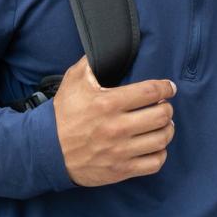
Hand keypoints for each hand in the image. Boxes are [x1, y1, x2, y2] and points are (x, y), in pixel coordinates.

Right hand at [52, 56, 175, 186]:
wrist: (46, 151)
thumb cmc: (62, 115)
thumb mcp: (73, 81)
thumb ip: (91, 62)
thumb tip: (107, 47)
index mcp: (108, 103)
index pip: (151, 92)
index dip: (166, 88)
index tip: (169, 87)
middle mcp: (117, 127)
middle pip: (161, 115)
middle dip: (167, 108)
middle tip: (163, 106)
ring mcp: (120, 151)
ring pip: (161, 139)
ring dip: (167, 130)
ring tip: (162, 125)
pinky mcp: (120, 170)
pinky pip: (154, 163)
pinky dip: (160, 154)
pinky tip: (154, 146)